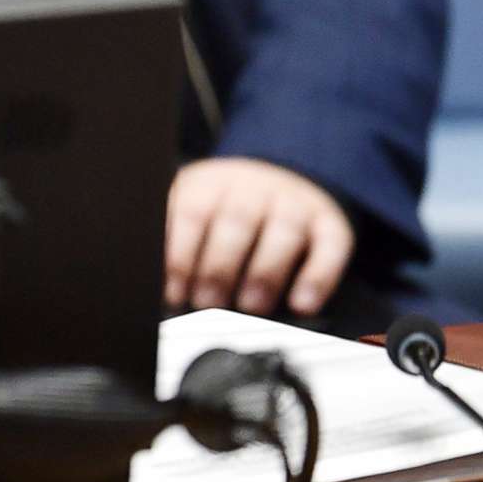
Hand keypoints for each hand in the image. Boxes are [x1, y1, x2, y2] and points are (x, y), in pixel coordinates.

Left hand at [164, 158, 355, 318]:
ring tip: (250, 305)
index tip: (174, 292)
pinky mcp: (330, 224)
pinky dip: (318, 277)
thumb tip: (152, 284)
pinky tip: (302, 304)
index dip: (181, 256)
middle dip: (219, 267)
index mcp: (212, 185)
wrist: (282, 176)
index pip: (192, 214)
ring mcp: (294, 204)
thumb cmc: (226, 209)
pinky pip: (330, 247)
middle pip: (237, 222)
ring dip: (265, 272)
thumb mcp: (193, 210)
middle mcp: (254, 189)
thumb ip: (174, 239)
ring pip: (284, 231)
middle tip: (208, 302)